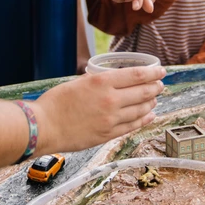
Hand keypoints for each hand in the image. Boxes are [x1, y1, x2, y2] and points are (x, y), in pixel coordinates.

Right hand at [34, 66, 165, 151]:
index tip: (160, 70)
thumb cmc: (56, 102)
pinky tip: (150, 115)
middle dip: (156, 87)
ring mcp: (111, 119)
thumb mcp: (79, 82)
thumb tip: (113, 80)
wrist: (44, 127)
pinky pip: (133, 126)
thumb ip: (99, 81)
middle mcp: (110, 100)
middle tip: (160, 84)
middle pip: (143, 92)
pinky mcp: (108, 134)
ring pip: (141, 109)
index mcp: (102, 82)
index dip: (153, 72)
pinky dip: (144, 119)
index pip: (137, 75)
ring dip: (151, 102)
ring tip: (154, 98)